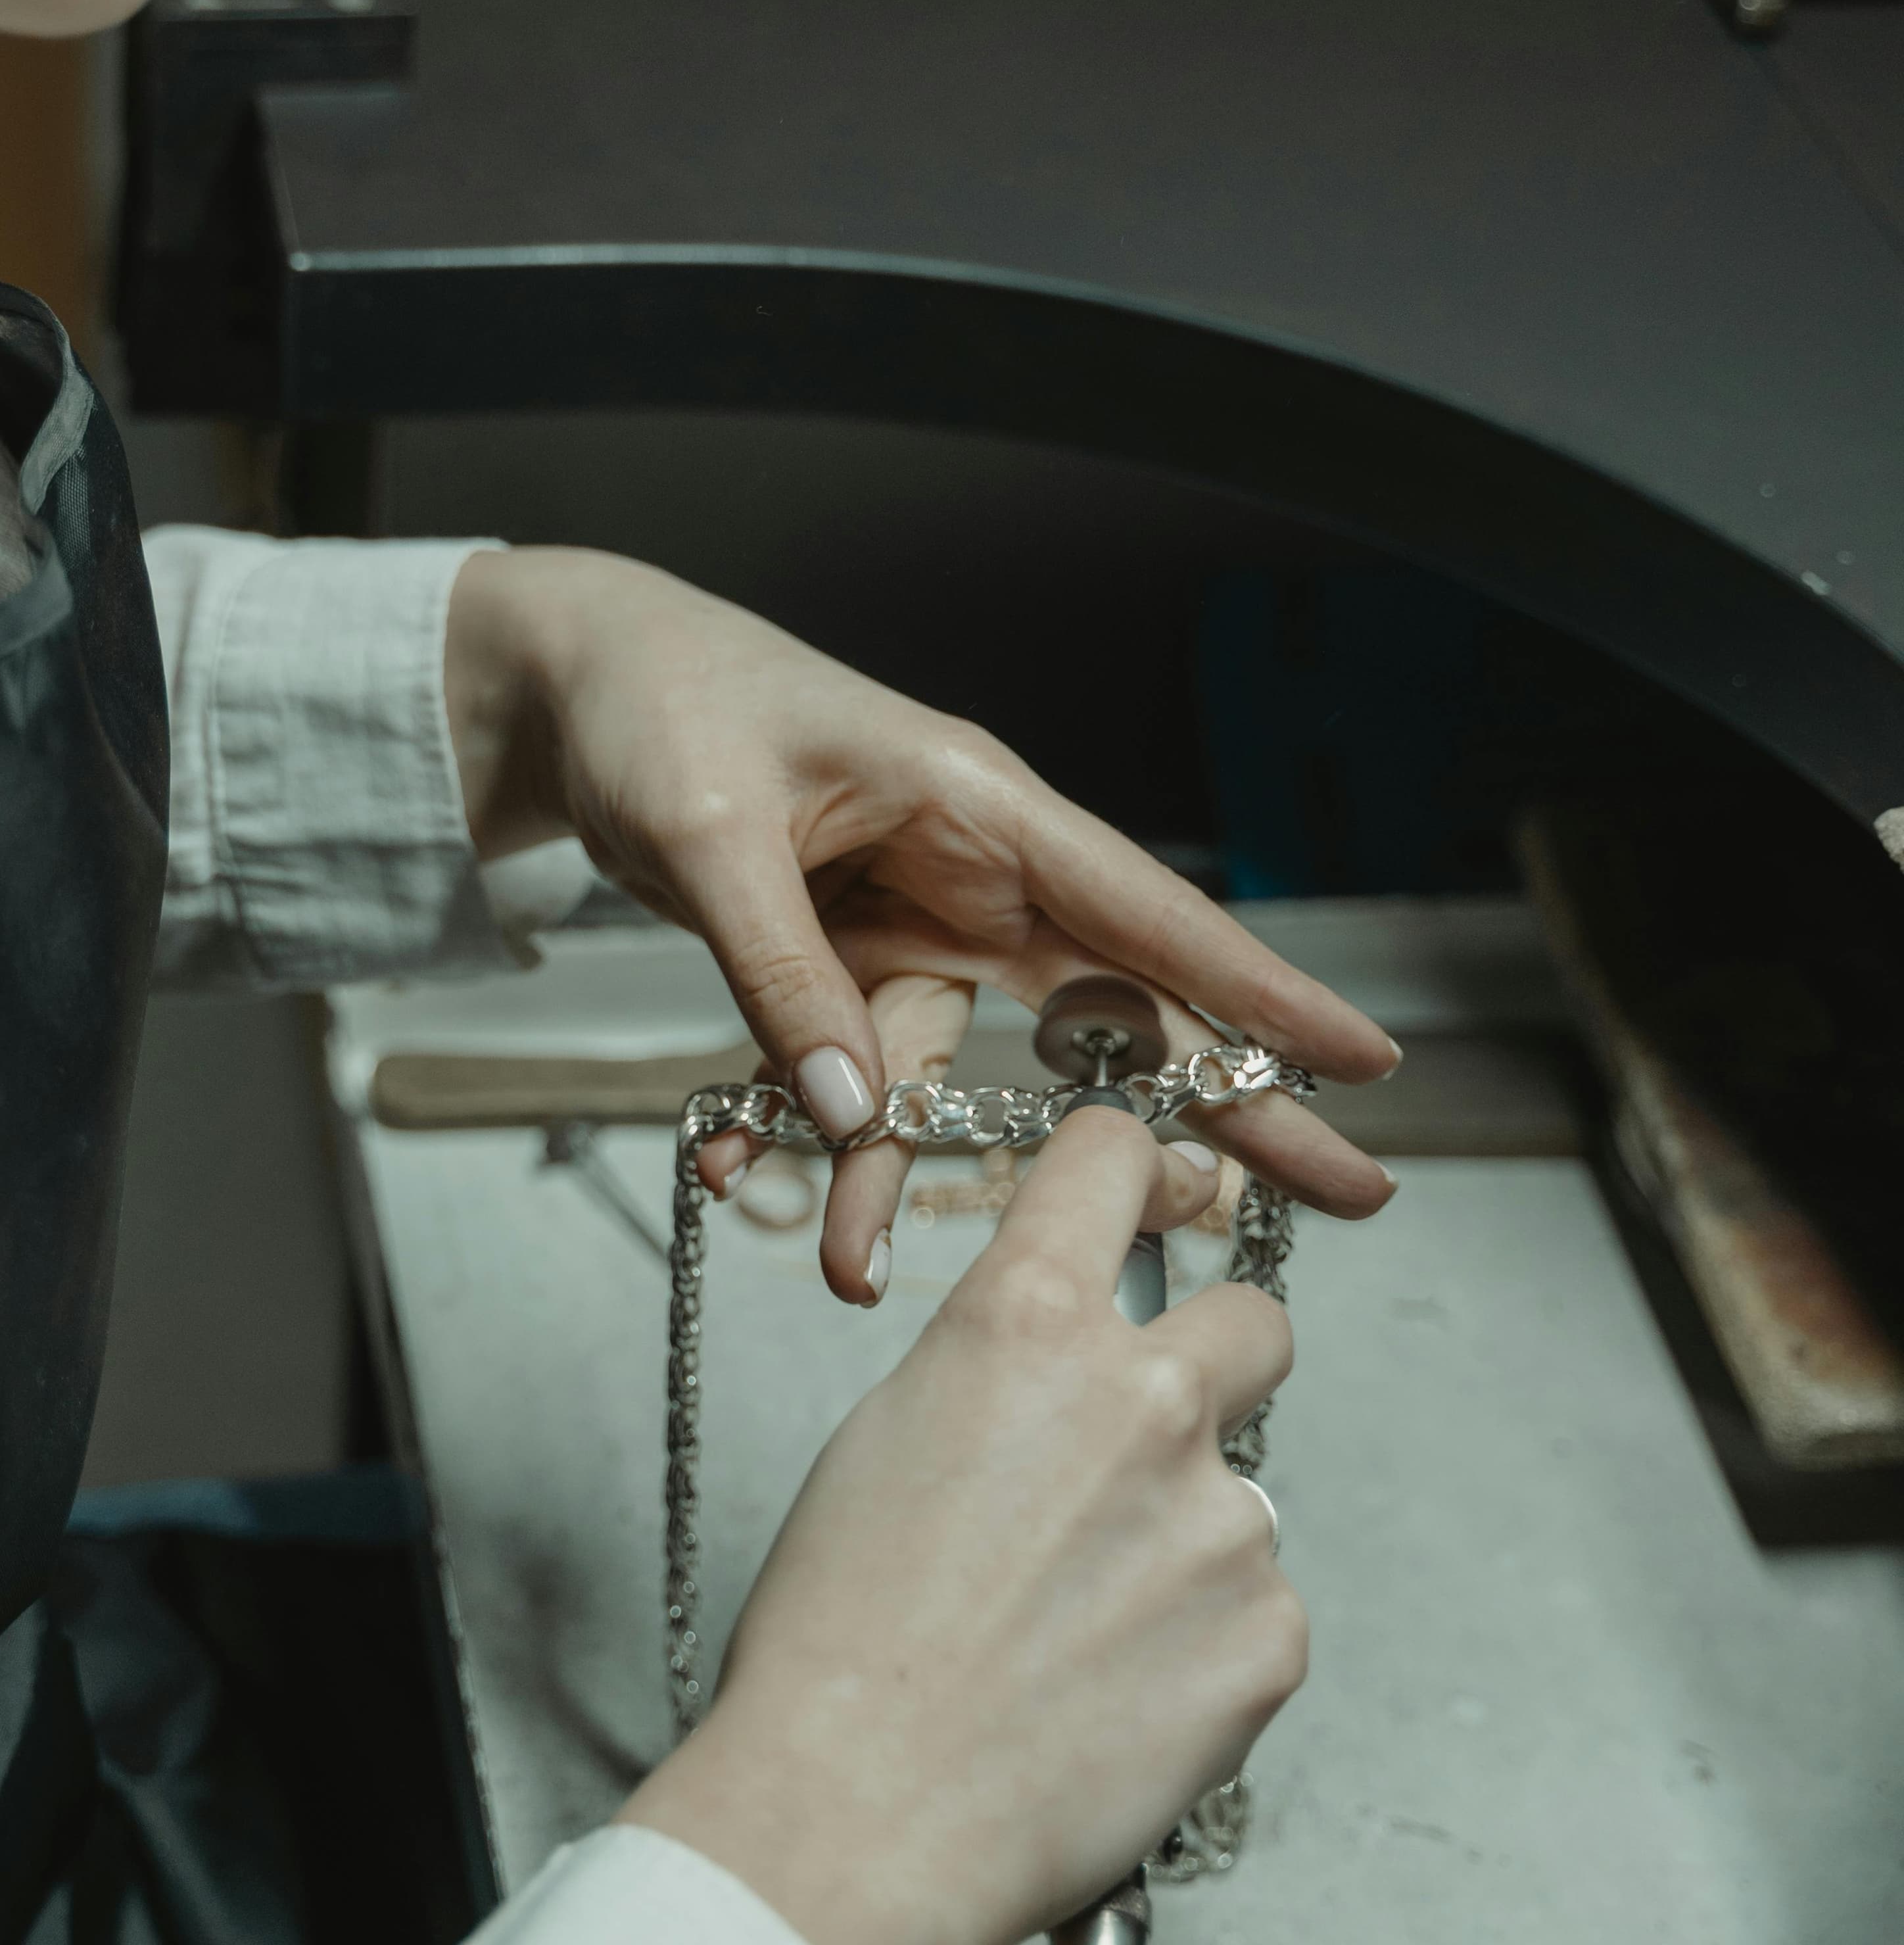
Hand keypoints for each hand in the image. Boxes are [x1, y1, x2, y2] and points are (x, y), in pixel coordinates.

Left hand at [444, 548, 1398, 1300]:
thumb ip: (782, 977)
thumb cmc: (660, 706)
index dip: (1261, 992)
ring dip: (897, 1166)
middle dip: (1216, 1108)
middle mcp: (972, 867)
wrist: (576, 683)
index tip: (1367, 1062)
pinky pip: (851, 1067)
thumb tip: (848, 1112)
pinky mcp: (850, 957)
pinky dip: (795, 1122)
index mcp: (977, 803)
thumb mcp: (711, 837)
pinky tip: (727, 1159)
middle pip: (1122, 1006)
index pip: (1149, 909)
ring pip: (961, 1070)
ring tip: (844, 1261)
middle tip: (1340, 1196)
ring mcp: (915, 918)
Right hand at [619, 1108, 1301, 1944]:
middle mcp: (1143, 1395)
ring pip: (1242, 1497)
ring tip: (1078, 1639)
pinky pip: (1258, 1616)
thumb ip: (1000, 1372)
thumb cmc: (834, 1643)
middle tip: (1142, 1454)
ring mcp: (1221, 1519)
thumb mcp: (884, 1439)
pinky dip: (1202, 1655)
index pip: (1117, 1159)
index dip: (1135, 1174)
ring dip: (1185, 1547)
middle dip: (1216, 1367)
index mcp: (1024, 1324)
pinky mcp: (1270, 1636)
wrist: (856, 1817)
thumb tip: (1057, 1374)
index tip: (1149, 1197)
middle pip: (1253, 1319)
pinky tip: (1112, 1701)